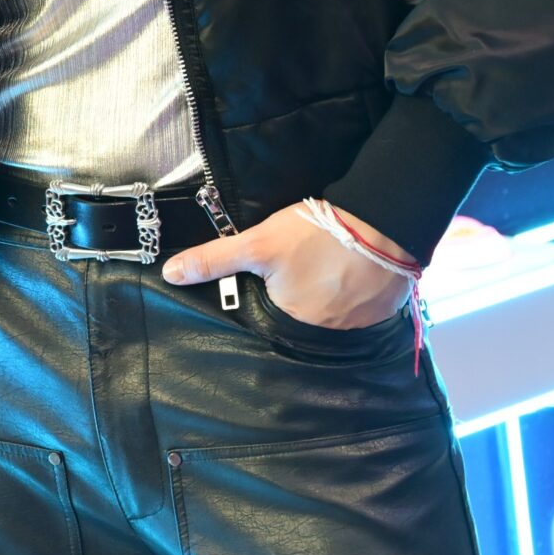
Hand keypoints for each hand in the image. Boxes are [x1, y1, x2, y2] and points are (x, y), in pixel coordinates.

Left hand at [162, 205, 412, 330]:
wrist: (382, 224)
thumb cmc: (315, 235)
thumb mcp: (256, 244)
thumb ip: (213, 260)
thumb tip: (170, 275)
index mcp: (292, 318)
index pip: (272, 306)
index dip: (273, 284)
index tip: (281, 266)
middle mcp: (325, 330)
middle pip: (303, 307)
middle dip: (302, 285)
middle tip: (308, 256)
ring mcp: (358, 322)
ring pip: (334, 305)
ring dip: (330, 287)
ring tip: (330, 258)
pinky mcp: (383, 309)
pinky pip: (362, 303)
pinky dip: (357, 287)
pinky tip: (354, 266)